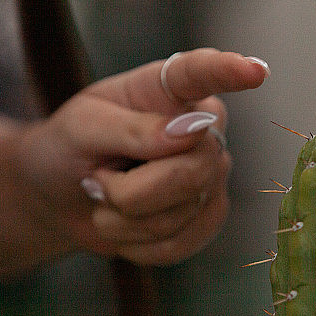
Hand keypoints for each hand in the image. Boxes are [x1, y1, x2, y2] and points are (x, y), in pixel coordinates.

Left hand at [17, 48, 269, 265]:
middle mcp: (205, 128)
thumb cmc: (70, 147)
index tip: (255, 71)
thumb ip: (131, 127)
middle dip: (131, 192)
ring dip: (125, 220)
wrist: (59, 196)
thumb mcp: (81, 127)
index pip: (203, 75)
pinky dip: (137, 245)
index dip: (228, 72)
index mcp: (170, 90)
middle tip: (96, 181)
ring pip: (184, 212)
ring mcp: (212, 174)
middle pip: (195, 168)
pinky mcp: (207, 216)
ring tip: (106, 199)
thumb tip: (189, 132)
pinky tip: (124, 226)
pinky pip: (179, 244)